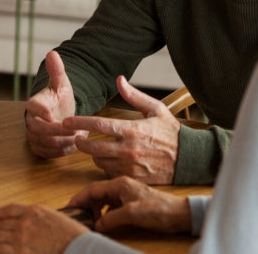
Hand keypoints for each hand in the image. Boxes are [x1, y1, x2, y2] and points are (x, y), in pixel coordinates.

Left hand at [0, 203, 88, 253]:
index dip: (0, 213)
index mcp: (34, 211)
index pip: (11, 209)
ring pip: (0, 235)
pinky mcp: (21, 252)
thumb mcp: (56, 217)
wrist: (77, 248)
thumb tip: (33, 221)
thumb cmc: (72, 235)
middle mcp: (25, 222)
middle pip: (3, 223)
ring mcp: (22, 237)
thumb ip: (41, 218)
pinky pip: (1, 248)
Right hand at [25, 51, 85, 158]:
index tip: (52, 115)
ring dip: (62, 142)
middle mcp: (30, 120)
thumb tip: (52, 53)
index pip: (32, 107)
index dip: (40, 112)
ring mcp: (33, 135)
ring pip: (43, 143)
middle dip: (57, 131)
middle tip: (76, 130)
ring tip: (78, 136)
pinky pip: (46, 153)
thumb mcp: (62, 83)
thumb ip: (57, 70)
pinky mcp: (38, 147)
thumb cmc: (60, 98)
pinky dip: (60, 151)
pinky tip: (72, 145)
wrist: (61, 113)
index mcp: (34, 103)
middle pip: (37, 129)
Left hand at [64, 76, 179, 183]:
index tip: (67, 122)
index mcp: (132, 130)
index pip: (99, 125)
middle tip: (76, 137)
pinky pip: (111, 173)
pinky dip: (106, 167)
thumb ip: (134, 96)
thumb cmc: (171, 131)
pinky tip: (109, 160)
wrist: (190, 158)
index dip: (79, 122)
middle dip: (80, 142)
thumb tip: (119, 79)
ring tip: (95, 148)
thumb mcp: (155, 109)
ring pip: (100, 162)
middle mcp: (129, 149)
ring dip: (94, 155)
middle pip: (93, 147)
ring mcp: (131, 166)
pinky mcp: (134, 178)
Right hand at [66, 176, 190, 233]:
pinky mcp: (131, 203)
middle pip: (96, 194)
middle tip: (78, 218)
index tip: (69, 208)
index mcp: (119, 184)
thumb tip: (96, 225)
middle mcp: (120, 187)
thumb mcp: (132, 214)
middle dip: (85, 205)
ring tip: (90, 222)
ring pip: (103, 201)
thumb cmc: (158, 209)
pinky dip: (105, 214)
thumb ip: (110, 219)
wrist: (179, 214)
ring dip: (95, 211)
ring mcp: (126, 195)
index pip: (92, 189)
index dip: (79, 198)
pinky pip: (112, 207)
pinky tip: (104, 223)